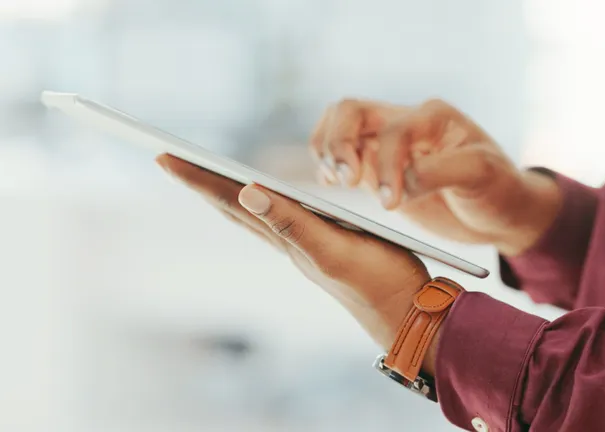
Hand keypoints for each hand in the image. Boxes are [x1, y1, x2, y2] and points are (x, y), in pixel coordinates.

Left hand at [156, 155, 440, 372]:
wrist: (409, 315)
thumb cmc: (379, 282)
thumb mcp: (334, 250)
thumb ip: (293, 223)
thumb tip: (245, 192)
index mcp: (286, 238)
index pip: (232, 202)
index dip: (198, 179)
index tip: (163, 157)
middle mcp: (289, 242)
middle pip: (235, 208)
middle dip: (202, 183)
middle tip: (169, 160)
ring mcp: (306, 247)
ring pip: (255, 215)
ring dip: (227, 194)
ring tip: (206, 177)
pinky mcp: (327, 248)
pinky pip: (281, 221)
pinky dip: (263, 204)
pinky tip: (268, 203)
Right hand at [310, 98, 561, 254]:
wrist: (500, 210)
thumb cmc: (497, 188)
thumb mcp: (482, 175)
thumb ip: (442, 171)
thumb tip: (403, 182)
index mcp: (434, 117)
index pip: (395, 129)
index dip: (388, 164)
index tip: (392, 202)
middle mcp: (406, 122)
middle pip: (351, 110)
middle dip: (339, 142)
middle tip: (345, 180)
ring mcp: (387, 144)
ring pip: (339, 125)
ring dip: (327, 149)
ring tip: (334, 181)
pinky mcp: (377, 168)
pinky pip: (340, 154)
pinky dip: (326, 164)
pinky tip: (329, 184)